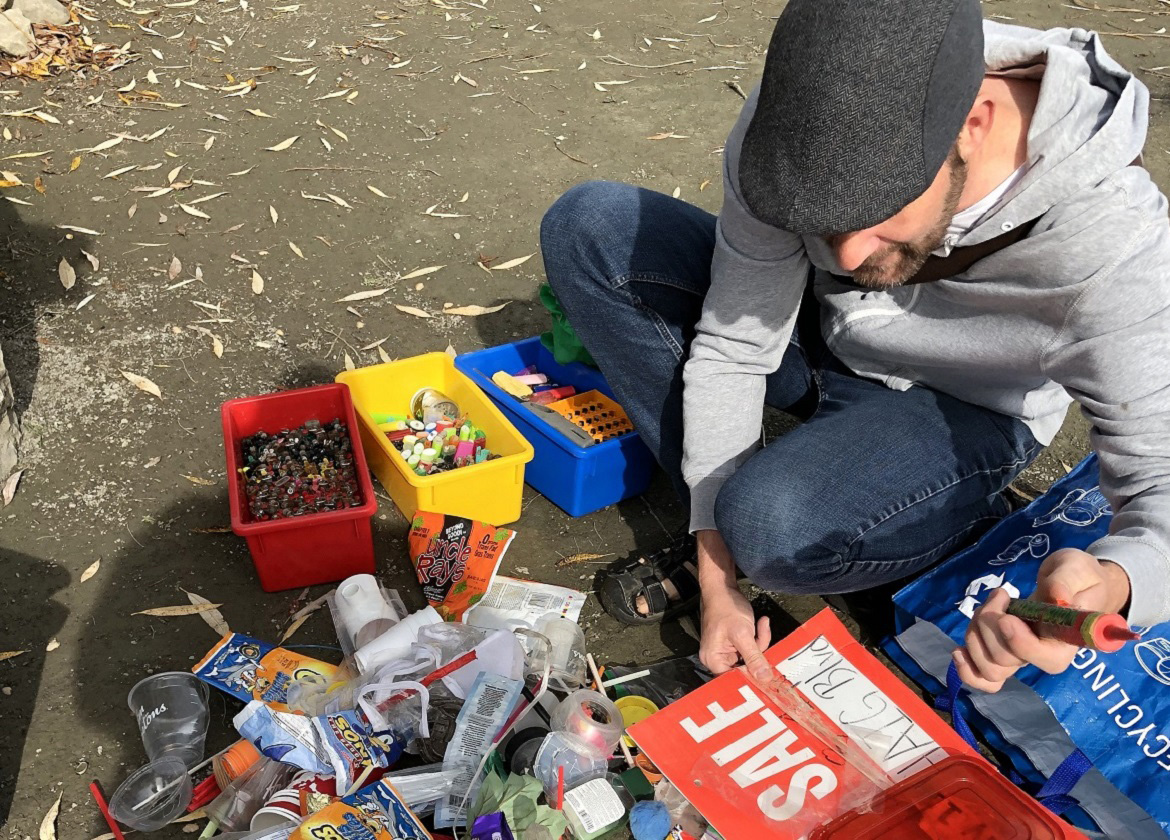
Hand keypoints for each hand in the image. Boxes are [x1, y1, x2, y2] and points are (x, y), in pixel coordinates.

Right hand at [699, 584, 774, 684]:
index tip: (769, 676)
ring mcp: (727, 650)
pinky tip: (760, 622)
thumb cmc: (726, 608)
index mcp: (713, 659)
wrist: (722, 587)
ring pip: (751, 657)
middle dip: (758, 654)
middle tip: (762, 637)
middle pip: (744, 669)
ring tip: (761, 624)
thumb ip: (754, 657)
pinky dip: (758, 636)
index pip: (734, 680)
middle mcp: (718, 658)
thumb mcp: (742, 633)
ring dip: (760, 641)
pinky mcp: (735, 643)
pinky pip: (751, 648)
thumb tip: (765, 679)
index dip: (752, 678)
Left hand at [955, 548, 1131, 691]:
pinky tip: (959, 651)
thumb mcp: (1076, 570)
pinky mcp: (1005, 654)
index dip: (1018, 642)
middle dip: (989, 624)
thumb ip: (1065, 581)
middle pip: (1005, 660)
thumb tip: (1054, 595)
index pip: (1045, 659)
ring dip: (975, 634)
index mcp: (1067, 642)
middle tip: (1000, 595)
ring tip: (988, 606)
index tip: (1005, 616)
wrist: (1071, 582)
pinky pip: (984, 678)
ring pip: (989, 667)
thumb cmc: (1078, 576)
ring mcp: (1022, 658)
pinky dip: (967, 669)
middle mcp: (1044, 657)